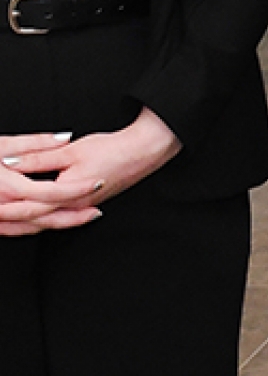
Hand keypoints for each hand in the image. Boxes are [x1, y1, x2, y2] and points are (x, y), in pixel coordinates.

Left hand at [0, 113, 181, 233]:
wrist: (144, 152)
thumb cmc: (112, 150)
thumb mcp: (70, 149)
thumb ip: (38, 156)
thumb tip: (9, 161)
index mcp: (67, 195)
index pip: (28, 207)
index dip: (6, 209)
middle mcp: (73, 207)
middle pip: (34, 222)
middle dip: (9, 224)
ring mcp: (80, 209)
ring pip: (45, 224)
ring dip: (22, 226)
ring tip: (3, 224)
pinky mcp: (85, 205)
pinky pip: (57, 219)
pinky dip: (39, 221)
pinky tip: (32, 218)